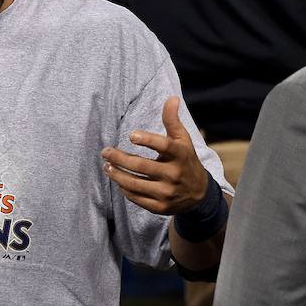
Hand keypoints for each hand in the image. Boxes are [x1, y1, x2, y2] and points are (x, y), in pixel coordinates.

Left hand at [101, 97, 207, 214]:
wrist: (200, 194)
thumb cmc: (185, 160)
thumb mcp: (182, 140)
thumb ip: (172, 120)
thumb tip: (172, 98)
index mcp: (181, 155)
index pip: (164, 146)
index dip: (148, 140)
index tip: (131, 135)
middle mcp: (174, 174)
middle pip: (141, 166)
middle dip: (119, 158)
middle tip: (105, 151)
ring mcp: (167, 193)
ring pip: (134, 183)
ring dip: (116, 174)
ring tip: (106, 166)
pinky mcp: (160, 207)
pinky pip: (136, 198)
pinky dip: (124, 189)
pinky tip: (118, 180)